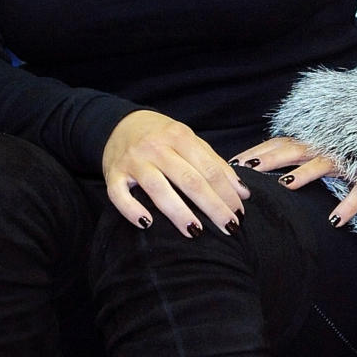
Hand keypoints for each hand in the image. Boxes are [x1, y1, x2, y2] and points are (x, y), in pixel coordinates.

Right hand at [102, 109, 251, 236]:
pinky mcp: (113, 174)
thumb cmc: (161, 137)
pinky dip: (131, 210)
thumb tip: (243, 192)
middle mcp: (156, 147)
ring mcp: (133, 161)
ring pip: (158, 188)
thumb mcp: (189, 141)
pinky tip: (147, 224)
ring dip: (178, 212)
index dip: (227, 192)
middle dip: (212, 206)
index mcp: (179, 136)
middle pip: (189, 180)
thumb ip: (214, 163)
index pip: (209, 168)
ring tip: (196, 231)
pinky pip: (119, 195)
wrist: (120, 125)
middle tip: (229, 227)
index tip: (239, 212)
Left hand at [228, 137, 356, 227]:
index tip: (234, 163)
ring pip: (324, 165)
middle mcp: (329, 148)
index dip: (258, 151)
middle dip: (271, 158)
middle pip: (295, 150)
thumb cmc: (353, 152)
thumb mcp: (322, 150)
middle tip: (248, 168)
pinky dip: (348, 205)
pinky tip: (335, 221)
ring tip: (285, 184)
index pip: (280, 143)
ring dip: (305, 174)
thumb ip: (297, 156)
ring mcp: (349, 162)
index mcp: (315, 142)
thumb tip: (262, 169)